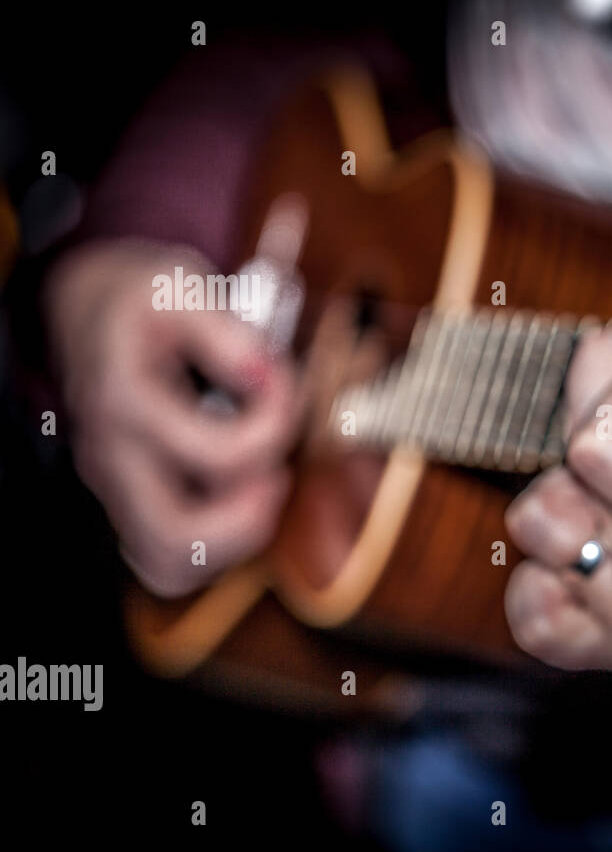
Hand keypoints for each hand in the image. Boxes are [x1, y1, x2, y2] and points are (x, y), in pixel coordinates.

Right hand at [47, 240, 300, 596]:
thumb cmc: (142, 305)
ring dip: (234, 536)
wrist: (91, 314)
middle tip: (275, 469)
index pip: (219, 454)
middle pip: (178, 536)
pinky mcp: (128, 505)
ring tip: (260, 485)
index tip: (281, 381)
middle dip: (249, 513)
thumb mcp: (181, 288)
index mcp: (125, 400)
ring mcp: (115, 488)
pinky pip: (168, 563)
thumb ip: (228, 332)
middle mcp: (112, 456)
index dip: (276, 422)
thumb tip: (264, 374)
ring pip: (171, 563)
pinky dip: (215, 547)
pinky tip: (238, 501)